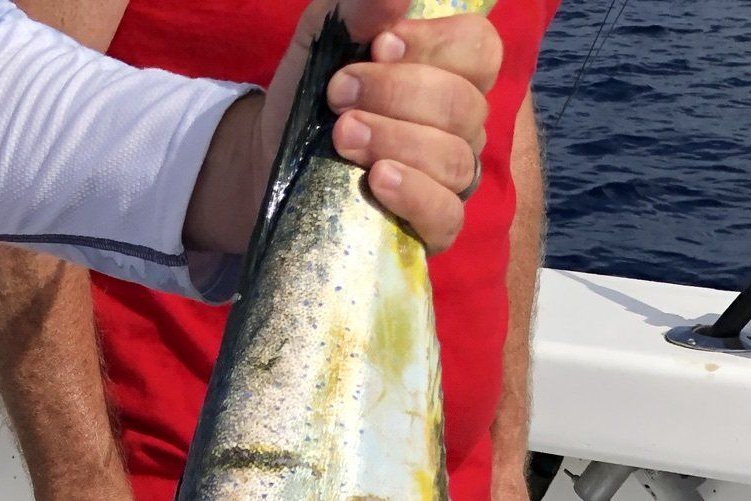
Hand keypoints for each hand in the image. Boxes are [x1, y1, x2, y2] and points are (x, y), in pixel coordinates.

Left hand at [187, 0, 500, 256]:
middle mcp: (460, 125)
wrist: (270, 159)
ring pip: (454, 159)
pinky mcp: (433, 229)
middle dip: (397, 94)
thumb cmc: (310, 93)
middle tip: (338, 94)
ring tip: (342, 135)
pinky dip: (414, 194)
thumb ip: (359, 8)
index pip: (480, 50)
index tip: (379, 45)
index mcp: (449, 71)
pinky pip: (447, 216)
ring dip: (395, 140)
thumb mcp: (325, 37)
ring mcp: (450, 181)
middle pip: (463, 106)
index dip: (436, 44)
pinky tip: (378, 179)